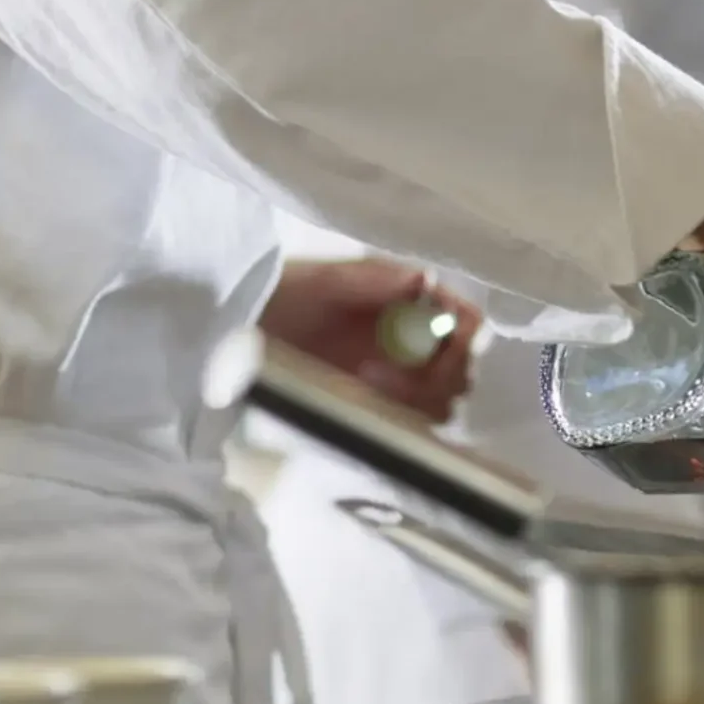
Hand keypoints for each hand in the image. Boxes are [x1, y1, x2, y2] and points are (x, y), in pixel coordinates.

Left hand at [261, 259, 482, 423]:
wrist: (236, 328)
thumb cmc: (283, 295)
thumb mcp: (323, 280)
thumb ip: (374, 279)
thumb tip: (426, 280)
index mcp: (412, 306)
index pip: (467, 324)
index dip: (464, 339)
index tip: (438, 349)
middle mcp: (414, 342)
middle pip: (462, 370)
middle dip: (437, 378)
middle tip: (382, 375)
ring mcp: (397, 378)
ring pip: (441, 403)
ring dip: (416, 401)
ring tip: (364, 387)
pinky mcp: (375, 408)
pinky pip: (409, 424)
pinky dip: (398, 421)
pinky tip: (359, 403)